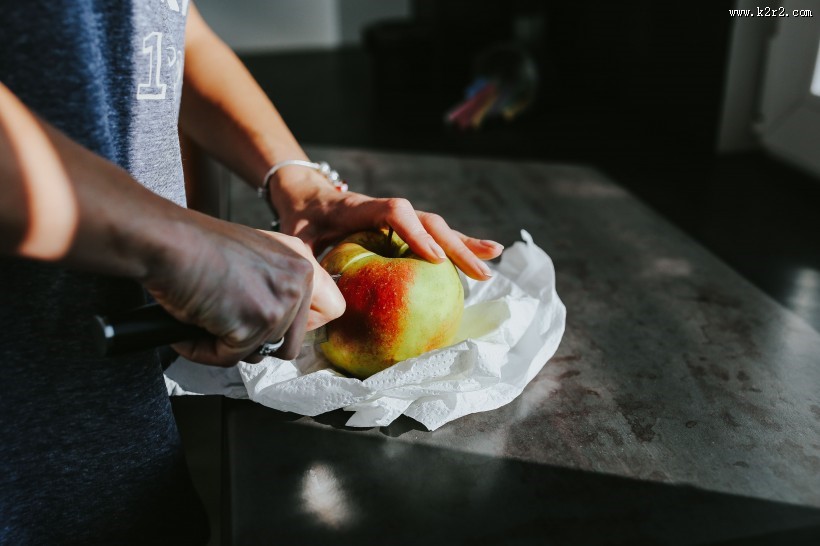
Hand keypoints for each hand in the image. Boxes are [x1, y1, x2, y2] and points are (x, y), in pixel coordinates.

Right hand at [142, 212, 344, 365]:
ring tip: (207, 319)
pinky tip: (191, 327)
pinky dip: (205, 350)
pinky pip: (230, 358)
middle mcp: (298, 279)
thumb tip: (281, 324)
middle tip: (228, 322)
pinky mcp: (257, 322)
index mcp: (301, 260)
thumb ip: (276, 284)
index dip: (303, 326)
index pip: (332, 309)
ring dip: (232, 345)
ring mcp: (281, 302)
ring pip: (264, 354)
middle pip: (294, 344)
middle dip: (258, 341)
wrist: (167, 241)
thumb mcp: (253, 257)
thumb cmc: (195, 247)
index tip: (273, 323)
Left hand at [273, 171, 503, 279]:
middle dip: (455, 245)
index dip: (414, 233)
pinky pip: (433, 237)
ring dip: (464, 244)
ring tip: (494, 258)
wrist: (307, 196)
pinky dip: (456, 247)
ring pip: (436, 228)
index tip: (433, 257)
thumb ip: (305, 261)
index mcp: (358, 209)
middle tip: (481, 269)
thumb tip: (315, 296)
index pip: (393, 213)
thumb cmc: (301, 219)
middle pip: (427, 221)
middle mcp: (386, 210)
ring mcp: (398, 218)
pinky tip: (479, 259)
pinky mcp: (403, 229)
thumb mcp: (296, 239)